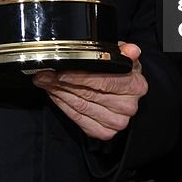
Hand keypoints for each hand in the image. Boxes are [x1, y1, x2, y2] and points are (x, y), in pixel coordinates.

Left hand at [32, 42, 147, 139]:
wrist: (123, 93)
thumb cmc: (121, 74)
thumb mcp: (124, 58)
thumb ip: (125, 52)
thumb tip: (131, 49)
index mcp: (136, 86)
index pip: (105, 82)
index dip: (81, 77)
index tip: (62, 71)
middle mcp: (128, 107)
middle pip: (89, 94)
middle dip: (63, 83)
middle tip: (46, 74)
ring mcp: (117, 122)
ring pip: (81, 107)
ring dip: (60, 93)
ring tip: (46, 82)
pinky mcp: (104, 132)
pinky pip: (78, 119)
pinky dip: (64, 106)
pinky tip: (55, 95)